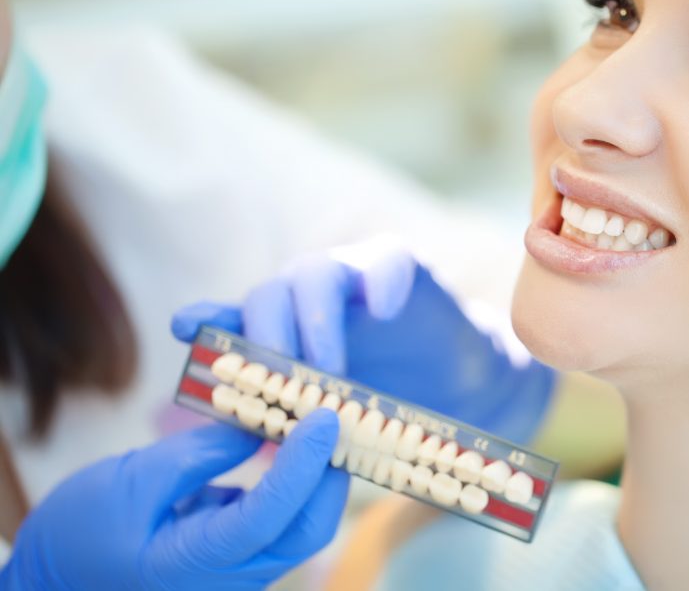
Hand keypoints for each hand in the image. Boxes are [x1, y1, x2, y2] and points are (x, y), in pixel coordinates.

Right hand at [0, 410, 345, 590]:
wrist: (55, 578)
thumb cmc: (80, 532)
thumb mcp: (131, 482)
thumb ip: (200, 453)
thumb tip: (259, 424)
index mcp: (195, 565)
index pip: (269, 516)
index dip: (303, 465)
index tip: (324, 418)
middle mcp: (230, 580)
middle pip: (304, 530)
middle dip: (327, 471)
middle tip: (335, 414)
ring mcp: (239, 574)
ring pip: (300, 528)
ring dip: (316, 475)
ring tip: (319, 421)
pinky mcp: (239, 560)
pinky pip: (281, 522)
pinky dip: (294, 482)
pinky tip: (290, 442)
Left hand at [172, 238, 555, 443]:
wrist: (455, 384)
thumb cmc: (386, 397)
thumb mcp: (330, 410)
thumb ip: (291, 410)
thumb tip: (245, 433)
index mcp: (284, 326)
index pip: (236, 317)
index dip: (209, 318)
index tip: (182, 330)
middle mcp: (309, 293)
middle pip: (270, 295)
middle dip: (268, 338)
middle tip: (280, 382)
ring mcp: (355, 273)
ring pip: (316, 275)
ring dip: (316, 323)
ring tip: (329, 369)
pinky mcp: (403, 265)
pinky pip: (387, 262)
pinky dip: (380, 283)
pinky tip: (381, 312)